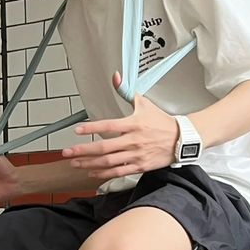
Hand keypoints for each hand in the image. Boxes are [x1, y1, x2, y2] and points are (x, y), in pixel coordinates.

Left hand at [61, 72, 179, 180]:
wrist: (181, 140)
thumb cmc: (161, 122)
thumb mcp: (144, 103)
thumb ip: (126, 91)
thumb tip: (115, 76)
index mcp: (133, 124)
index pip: (108, 125)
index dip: (91, 128)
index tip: (77, 130)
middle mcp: (133, 140)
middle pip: (104, 147)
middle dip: (83, 151)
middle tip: (68, 152)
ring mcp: (136, 155)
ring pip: (108, 162)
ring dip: (89, 163)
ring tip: (75, 163)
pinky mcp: (139, 166)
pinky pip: (118, 172)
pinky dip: (103, 173)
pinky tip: (92, 172)